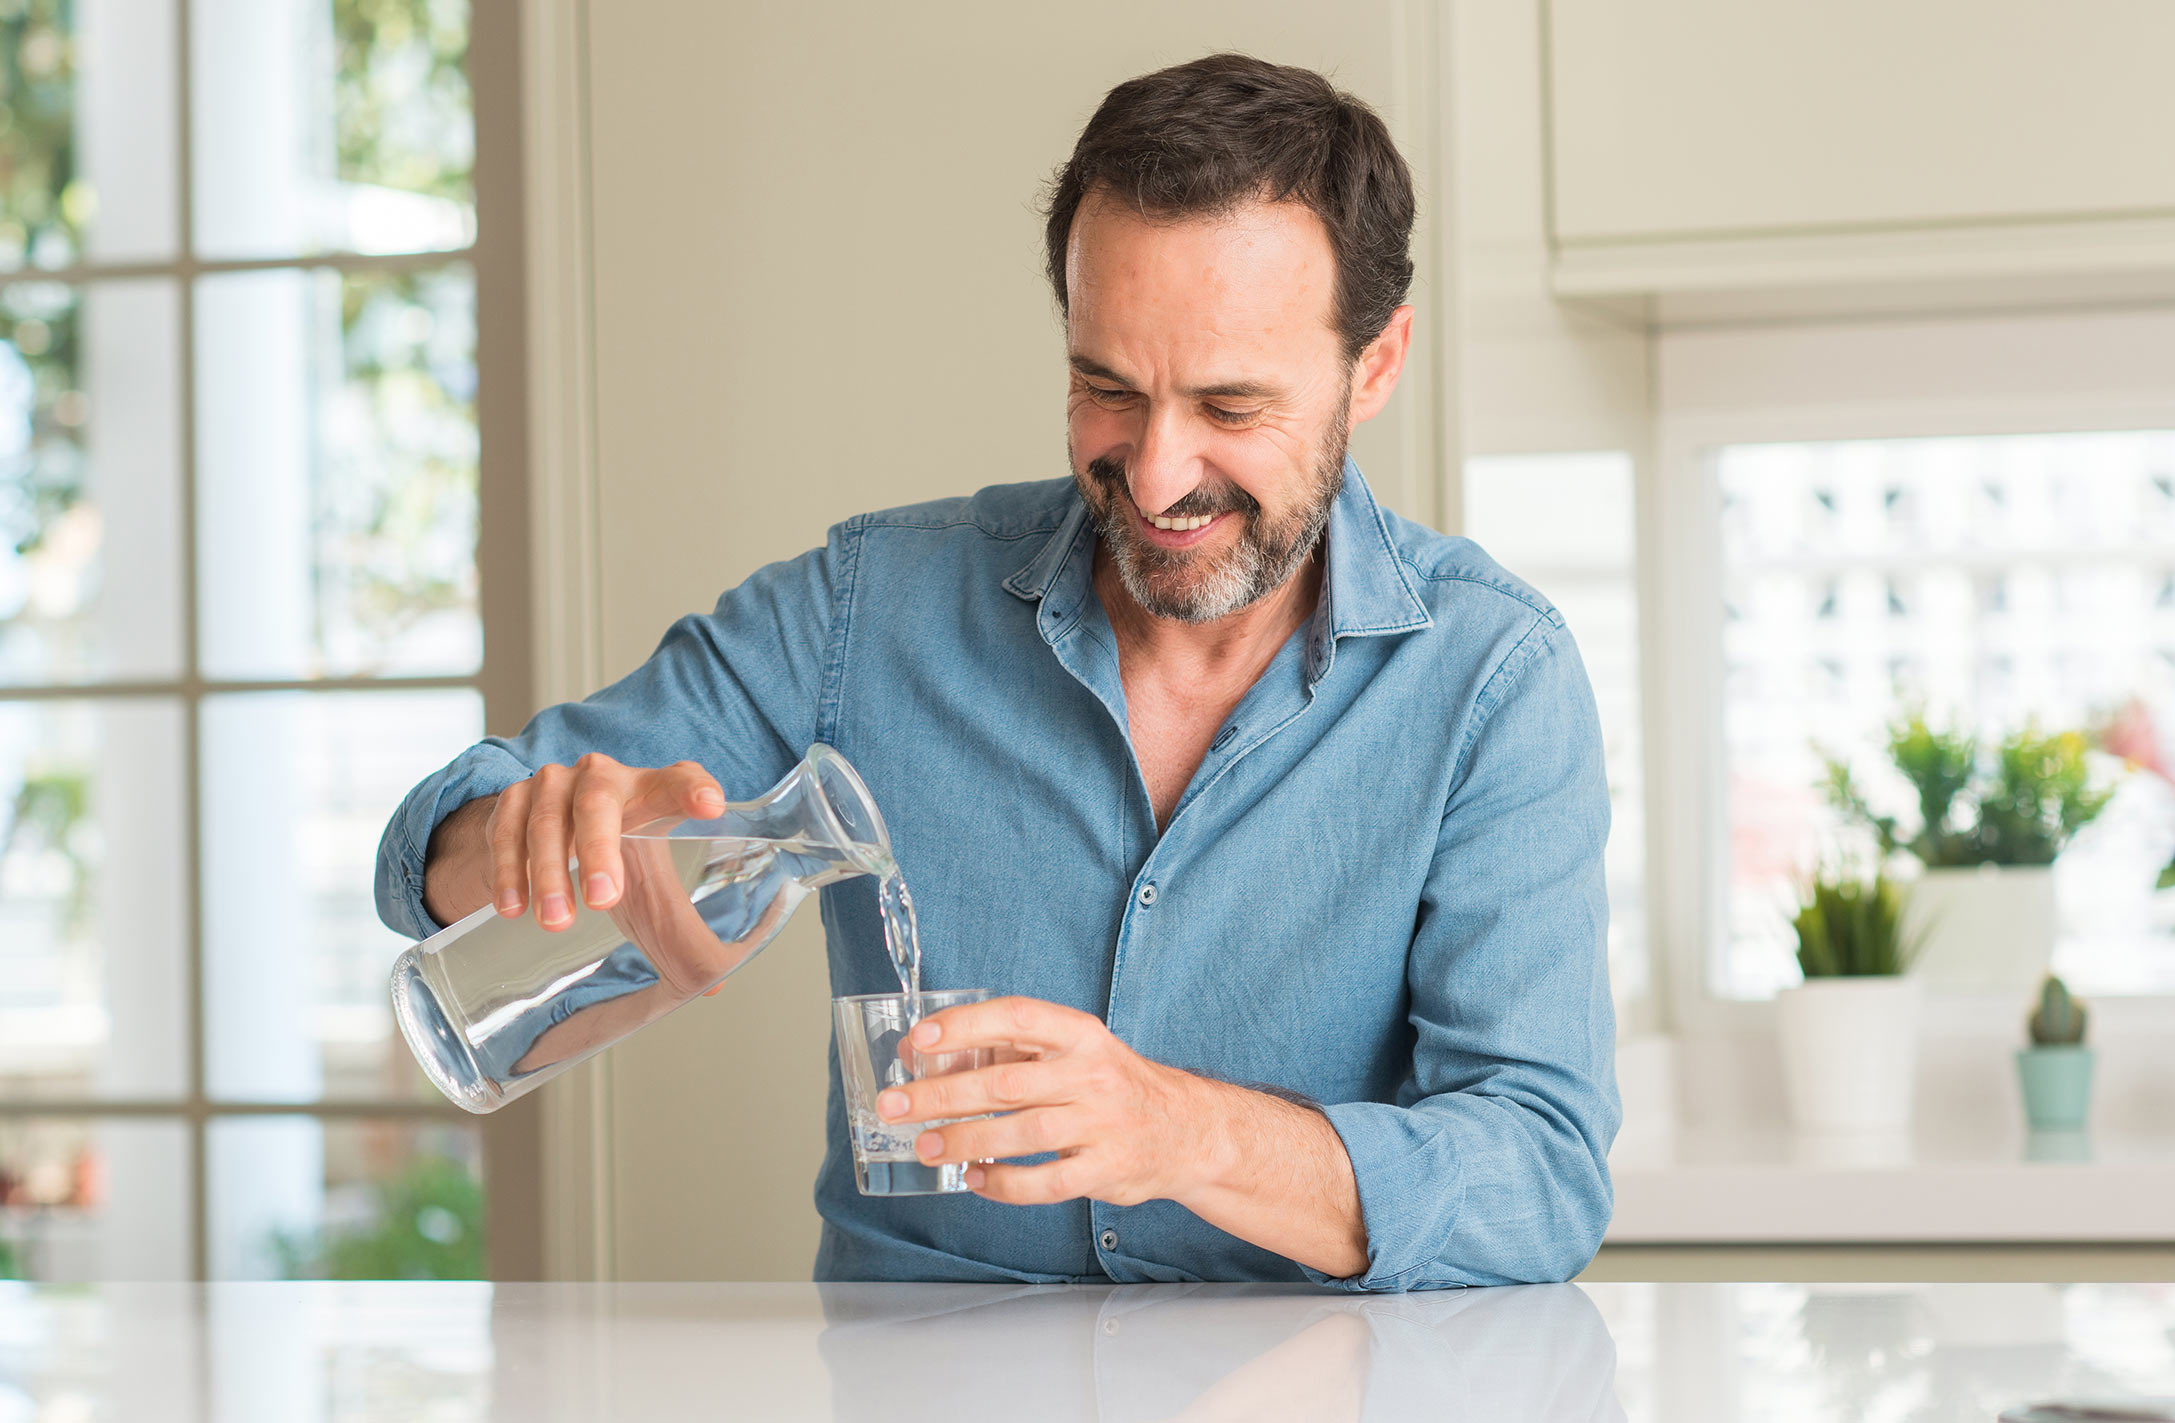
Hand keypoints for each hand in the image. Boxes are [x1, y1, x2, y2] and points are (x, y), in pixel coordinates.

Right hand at [485, 754, 724, 931]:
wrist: (548, 818)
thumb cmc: (616, 847)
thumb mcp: (650, 870)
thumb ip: (678, 922)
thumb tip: (711, 988)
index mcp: (649, 789)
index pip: (678, 779)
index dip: (693, 790)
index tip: (711, 807)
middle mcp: (602, 776)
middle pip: (599, 801)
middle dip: (599, 850)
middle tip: (603, 900)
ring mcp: (553, 783)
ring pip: (547, 821)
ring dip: (548, 873)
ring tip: (555, 922)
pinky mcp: (512, 798)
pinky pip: (506, 832)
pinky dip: (508, 871)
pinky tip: (513, 907)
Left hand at [874, 996, 1212, 1206]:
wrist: (1186, 1129)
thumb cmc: (1113, 1085)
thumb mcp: (1073, 1052)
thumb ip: (1008, 1049)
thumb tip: (925, 1051)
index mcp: (1081, 1035)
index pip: (1017, 1017)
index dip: (966, 1025)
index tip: (921, 1038)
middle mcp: (1092, 1075)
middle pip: (1005, 1084)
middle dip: (941, 1094)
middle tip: (894, 1105)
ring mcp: (1101, 1124)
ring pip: (1020, 1134)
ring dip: (964, 1141)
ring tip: (924, 1145)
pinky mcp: (1105, 1169)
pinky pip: (1044, 1182)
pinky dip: (1003, 1184)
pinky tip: (974, 1179)